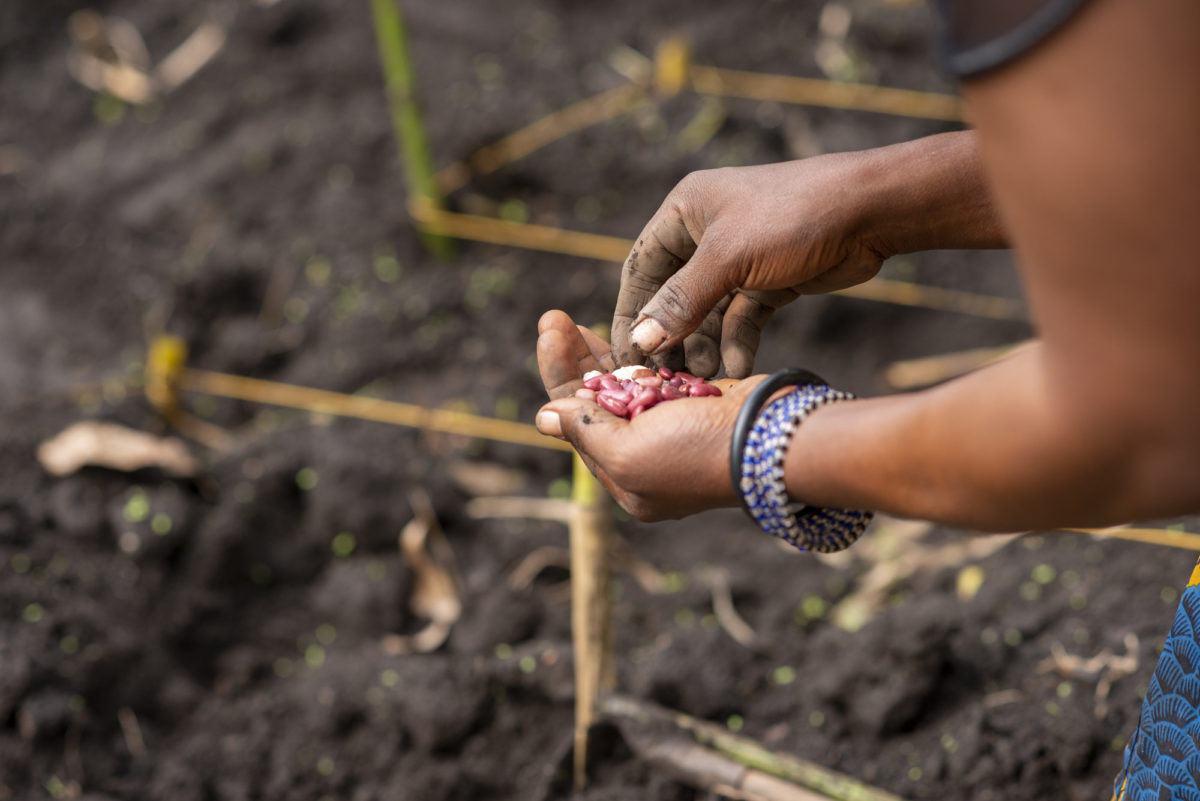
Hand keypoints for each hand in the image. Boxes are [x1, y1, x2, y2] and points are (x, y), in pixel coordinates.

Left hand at [535, 310, 761, 519]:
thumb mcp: (627, 453)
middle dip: (572, 362)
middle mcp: (647, 457)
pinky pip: (656, 377)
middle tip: (552, 319)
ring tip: (570, 320)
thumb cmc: (697, 452)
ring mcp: (674, 428)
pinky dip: (636, 355)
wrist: (772, 434)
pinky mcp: (698, 402)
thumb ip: (585, 431)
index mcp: (627, 480)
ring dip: (598, 353)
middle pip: (595, 404)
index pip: (577, 426)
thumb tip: (544, 417)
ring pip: (623, 386)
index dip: (558, 379)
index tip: (547, 337)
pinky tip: (616, 334)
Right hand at [611, 154, 889, 377]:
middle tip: (667, 377)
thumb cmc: (793, 216)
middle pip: (673, 296)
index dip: (632, 313)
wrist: (871, 211)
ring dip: (705, 346)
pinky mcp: (769, 282)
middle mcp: (707, 234)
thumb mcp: (729, 258)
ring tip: (705, 376)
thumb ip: (681, 302)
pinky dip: (738, 342)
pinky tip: (738, 367)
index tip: (627, 357)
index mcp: (685, 211)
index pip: (641, 269)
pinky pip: (742, 318)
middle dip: (672, 337)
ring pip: (709, 313)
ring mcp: (740, 260)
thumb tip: (641, 341)